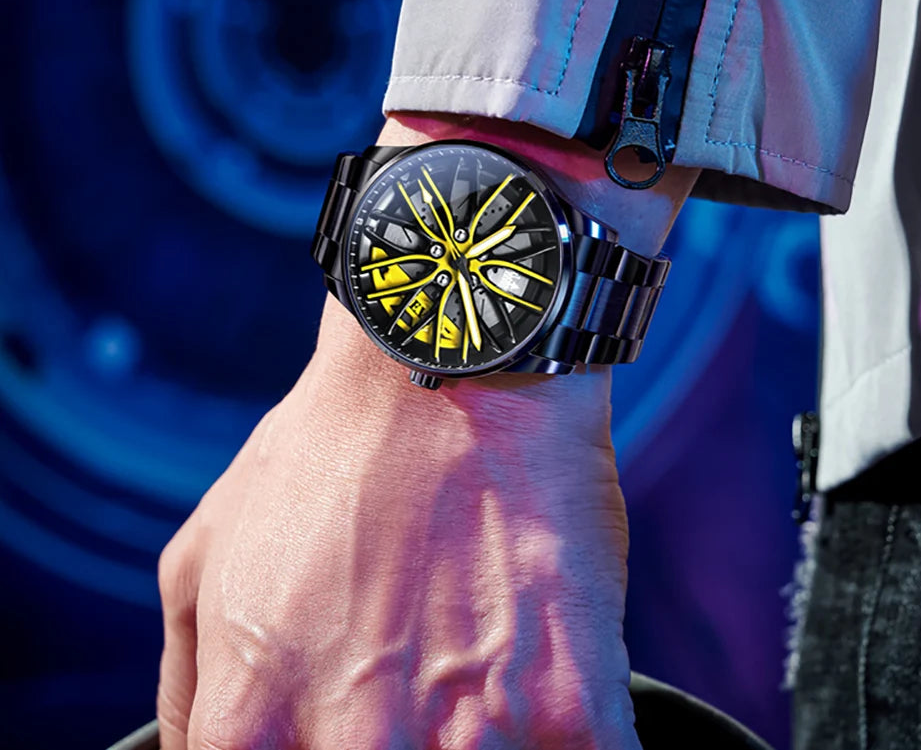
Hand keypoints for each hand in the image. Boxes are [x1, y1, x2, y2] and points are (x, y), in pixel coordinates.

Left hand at [156, 114, 696, 748]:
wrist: (457, 363)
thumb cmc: (334, 449)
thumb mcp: (208, 553)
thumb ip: (192, 686)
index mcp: (253, 724)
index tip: (333, 733)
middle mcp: (357, 745)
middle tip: (408, 695)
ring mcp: (475, 741)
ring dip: (482, 748)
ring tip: (479, 679)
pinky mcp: (574, 714)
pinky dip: (563, 746)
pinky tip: (552, 700)